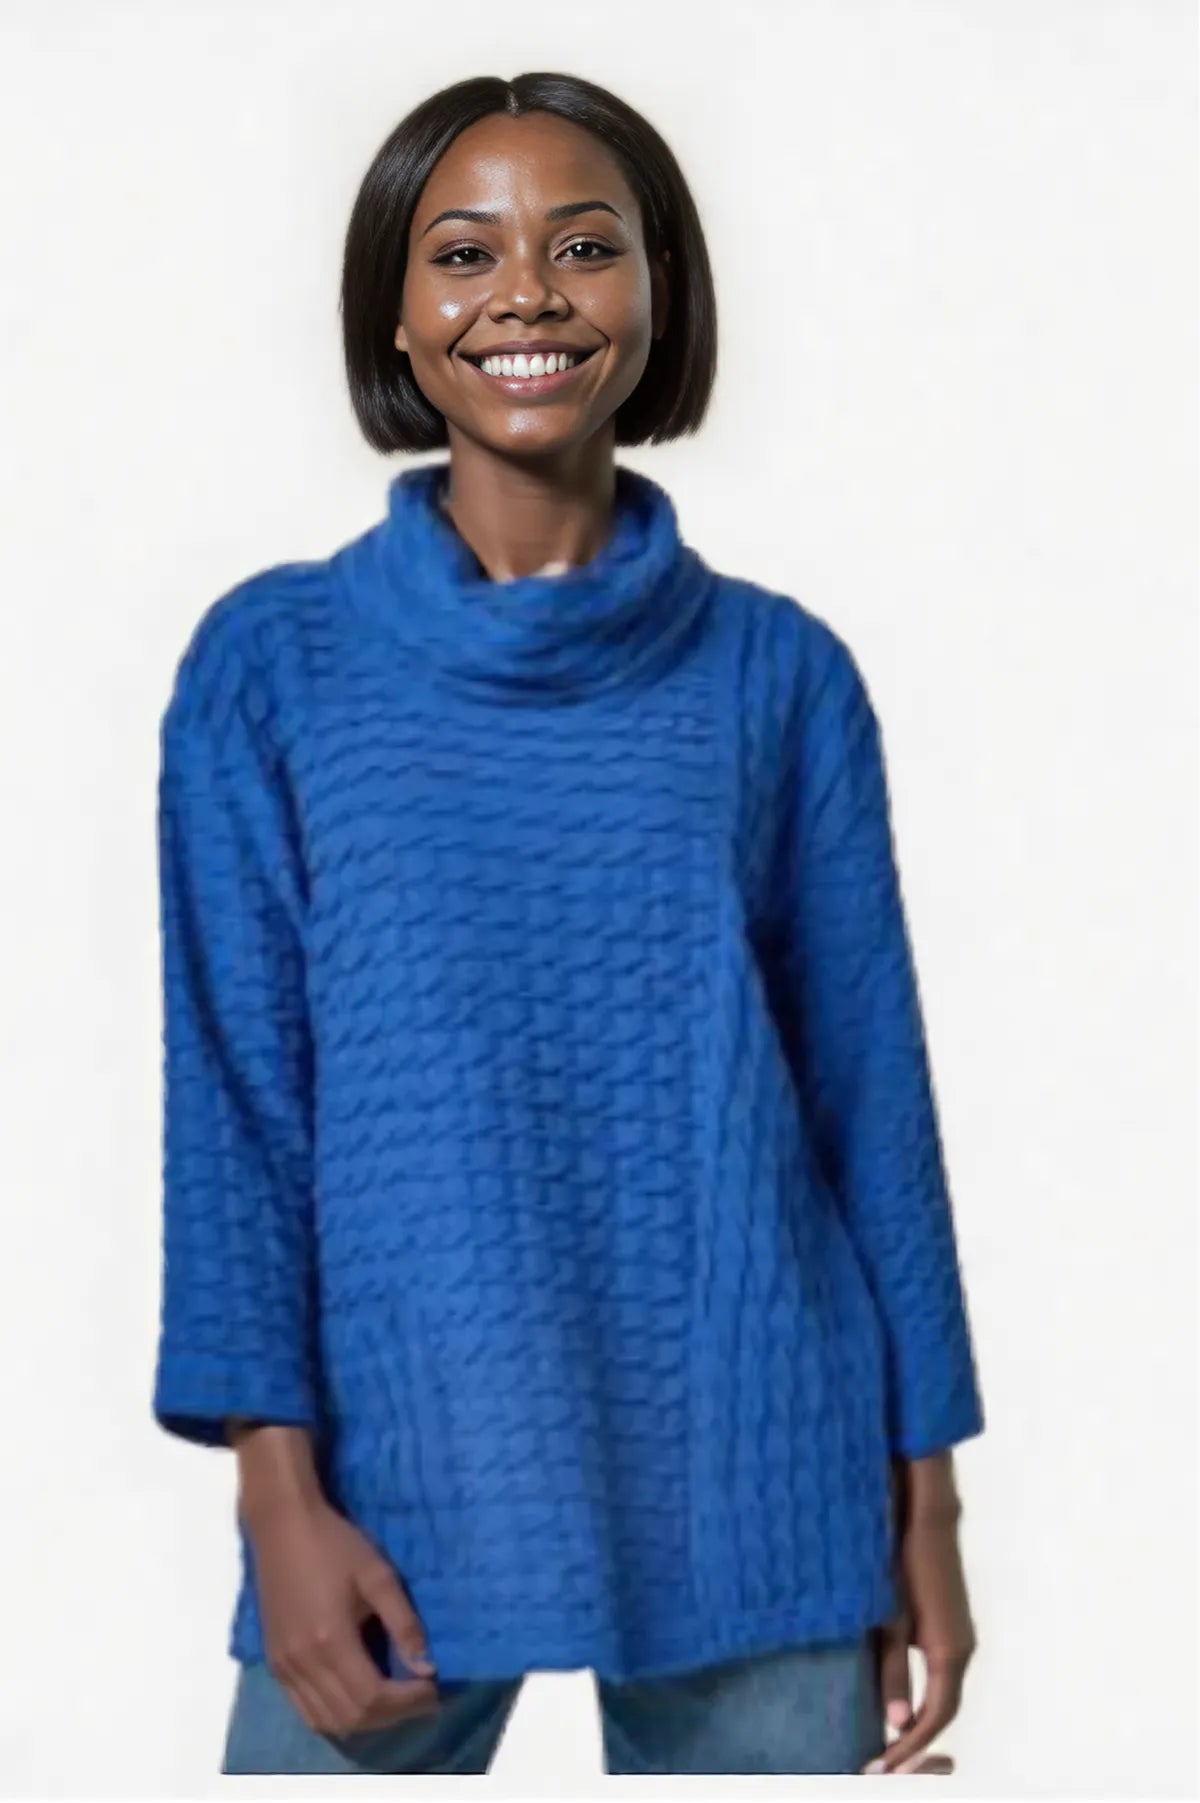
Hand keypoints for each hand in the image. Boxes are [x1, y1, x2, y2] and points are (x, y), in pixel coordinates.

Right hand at [242, 1489, 440, 1737]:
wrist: (283, 1527)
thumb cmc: (335, 1544)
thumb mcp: (378, 1575)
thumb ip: (404, 1622)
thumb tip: (426, 1665)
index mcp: (331, 1640)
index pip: (374, 1696)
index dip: (408, 1701)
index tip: (434, 1688)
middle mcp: (303, 1663)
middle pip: (353, 1717)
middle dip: (394, 1714)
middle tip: (421, 1697)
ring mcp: (284, 1668)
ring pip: (327, 1721)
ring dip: (366, 1720)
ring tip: (395, 1701)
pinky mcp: (275, 1664)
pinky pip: (306, 1710)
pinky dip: (336, 1715)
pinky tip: (358, 1699)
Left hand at [861, 1489, 977, 1773]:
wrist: (927, 1522)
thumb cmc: (904, 1566)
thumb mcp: (891, 1621)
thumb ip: (893, 1671)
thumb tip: (897, 1724)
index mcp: (949, 1653)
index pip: (936, 1717)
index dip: (912, 1747)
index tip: (884, 1766)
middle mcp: (963, 1651)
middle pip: (944, 1710)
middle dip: (918, 1742)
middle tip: (885, 1763)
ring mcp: (962, 1637)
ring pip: (944, 1692)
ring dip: (922, 1720)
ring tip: (890, 1740)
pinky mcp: (953, 1626)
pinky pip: (943, 1674)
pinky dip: (925, 1696)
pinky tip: (904, 1699)